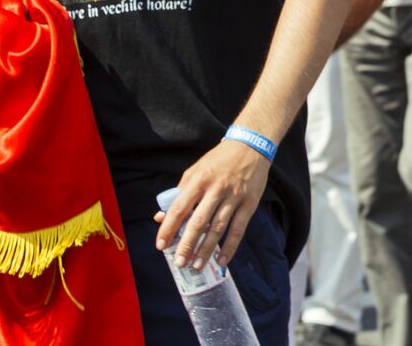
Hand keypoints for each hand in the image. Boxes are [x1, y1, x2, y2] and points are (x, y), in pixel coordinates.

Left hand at [153, 139, 270, 269]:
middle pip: (199, 221)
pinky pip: (239, 229)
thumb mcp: (195, 171)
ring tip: (196, 265)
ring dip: (206, 249)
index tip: (161, 245)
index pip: (180, 208)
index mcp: (199, 180)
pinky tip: (222, 260)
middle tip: (179, 262)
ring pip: (218, 228)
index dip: (169, 228)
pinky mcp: (250, 203)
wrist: (251, 145)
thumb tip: (160, 217)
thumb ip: (178, 194)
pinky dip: (230, 246)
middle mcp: (216, 189)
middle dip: (187, 244)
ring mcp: (234, 196)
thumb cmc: (219, 160)